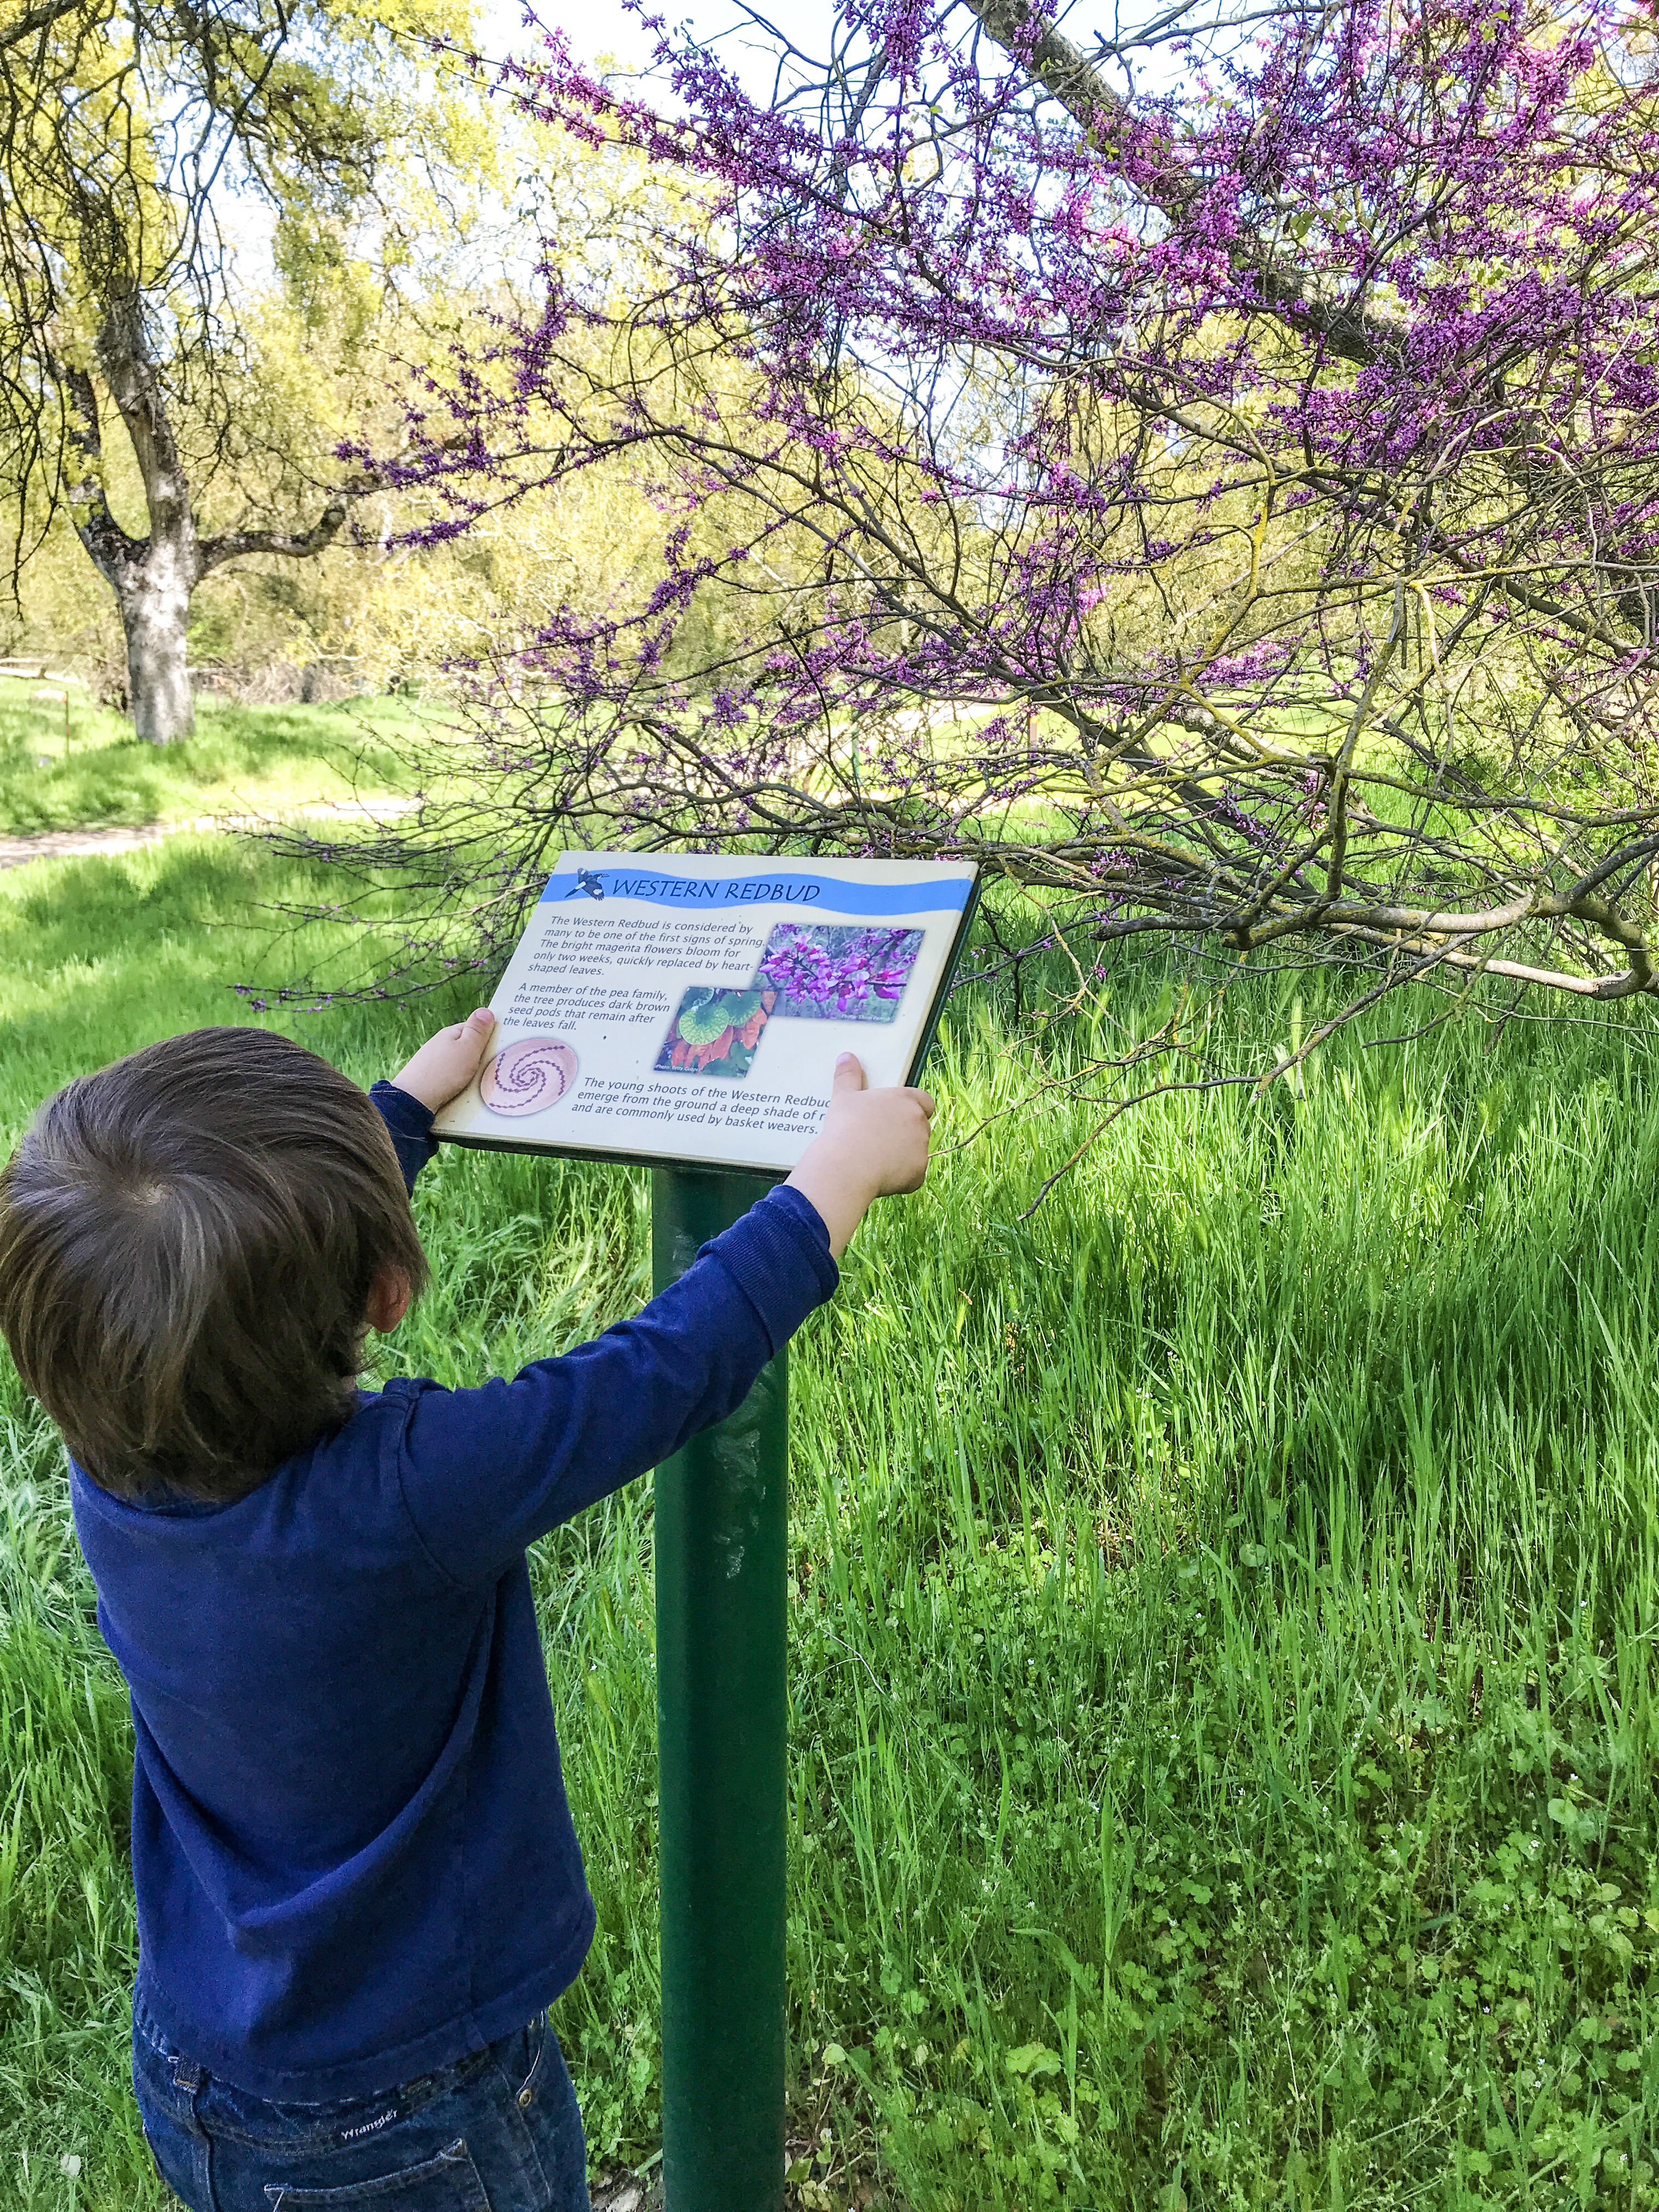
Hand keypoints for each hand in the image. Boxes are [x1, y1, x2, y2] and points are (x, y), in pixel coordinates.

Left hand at [391, 1009, 496, 1112]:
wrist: (413, 1101)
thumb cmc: (443, 1074)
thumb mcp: (467, 1049)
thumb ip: (477, 1031)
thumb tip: (485, 1010)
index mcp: (450, 1033)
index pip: (475, 1028)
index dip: (489, 1036)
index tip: (502, 1046)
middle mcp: (440, 1045)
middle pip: (467, 1047)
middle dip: (480, 1055)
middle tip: (493, 1067)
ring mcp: (434, 1062)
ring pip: (459, 1063)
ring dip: (470, 1071)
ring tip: (480, 1082)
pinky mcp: (431, 1078)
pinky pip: (451, 1077)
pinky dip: (459, 1082)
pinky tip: (464, 1090)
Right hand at [785, 1052, 934, 1258]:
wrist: (846, 1167)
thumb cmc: (845, 1127)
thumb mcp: (843, 1097)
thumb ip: (848, 1076)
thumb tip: (847, 1056)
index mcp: (906, 1100)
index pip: (923, 1101)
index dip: (913, 1108)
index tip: (895, 1115)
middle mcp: (919, 1123)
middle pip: (920, 1127)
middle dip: (905, 1132)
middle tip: (879, 1138)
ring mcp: (921, 1149)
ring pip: (917, 1152)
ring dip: (903, 1155)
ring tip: (876, 1158)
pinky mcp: (918, 1174)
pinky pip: (913, 1176)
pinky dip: (901, 1178)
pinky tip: (880, 1176)